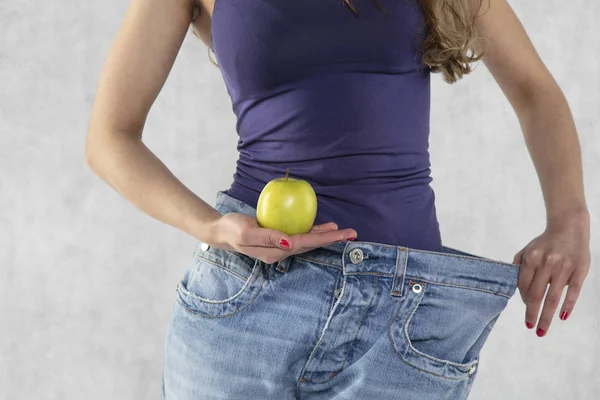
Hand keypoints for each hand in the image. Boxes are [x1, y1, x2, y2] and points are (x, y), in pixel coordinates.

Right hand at [207, 212, 357, 264]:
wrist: (221, 231)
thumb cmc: (232, 228)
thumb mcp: (247, 232)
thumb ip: (268, 237)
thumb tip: (289, 241)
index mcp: (276, 252)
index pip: (305, 244)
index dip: (325, 238)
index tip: (342, 233)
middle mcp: (281, 251)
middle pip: (311, 245)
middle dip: (332, 239)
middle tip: (352, 233)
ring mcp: (280, 246)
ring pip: (307, 241)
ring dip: (324, 236)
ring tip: (340, 229)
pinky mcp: (278, 239)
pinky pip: (299, 235)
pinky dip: (311, 230)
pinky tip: (319, 225)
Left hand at [513, 213, 589, 336]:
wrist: (569, 227)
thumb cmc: (545, 243)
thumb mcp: (527, 250)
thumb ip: (519, 267)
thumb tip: (517, 290)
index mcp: (532, 258)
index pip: (524, 285)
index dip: (523, 299)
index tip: (525, 308)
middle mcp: (547, 262)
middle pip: (537, 294)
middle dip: (532, 314)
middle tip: (530, 327)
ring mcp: (564, 267)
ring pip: (553, 297)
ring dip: (547, 316)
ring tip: (541, 330)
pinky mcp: (580, 270)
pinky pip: (573, 292)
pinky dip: (567, 306)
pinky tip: (562, 317)